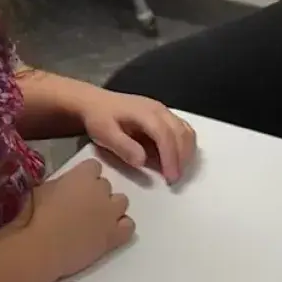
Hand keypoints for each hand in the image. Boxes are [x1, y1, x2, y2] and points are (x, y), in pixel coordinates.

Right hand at [25, 159, 133, 279]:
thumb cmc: (33, 217)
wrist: (40, 247)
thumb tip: (64, 188)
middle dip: (96, 194)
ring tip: (96, 220)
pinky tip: (108, 233)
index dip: (85, 176)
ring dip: (110, 208)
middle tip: (81, 207)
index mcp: (82, 175)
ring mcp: (110, 212)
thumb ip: (59, 184)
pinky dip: (121, 227)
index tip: (76, 186)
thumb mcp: (41, 189)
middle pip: (106, 185)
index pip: (94, 166)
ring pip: (121, 202)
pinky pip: (129, 226)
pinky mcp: (114, 235)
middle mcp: (101, 189)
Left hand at [78, 89, 196, 183]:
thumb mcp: (104, 133)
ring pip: (185, 131)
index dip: (170, 156)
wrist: (95, 102)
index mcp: (144, 112)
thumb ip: (123, 146)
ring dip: (186, 152)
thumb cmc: (99, 118)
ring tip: (176, 171)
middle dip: (181, 158)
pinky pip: (182, 129)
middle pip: (180, 132)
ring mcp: (163, 111)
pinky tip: (177, 159)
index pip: (164, 134)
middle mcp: (159, 109)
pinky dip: (185, 145)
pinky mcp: (164, 115)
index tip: (170, 176)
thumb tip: (142, 160)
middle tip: (174, 179)